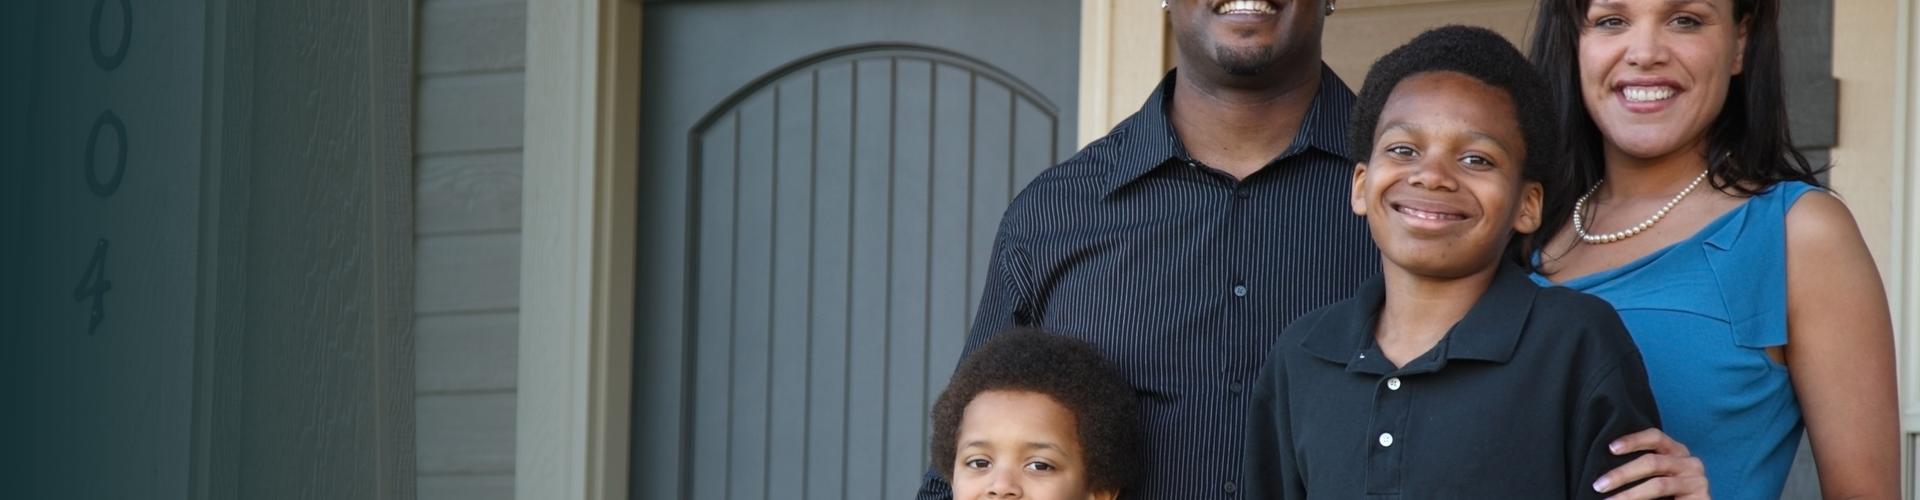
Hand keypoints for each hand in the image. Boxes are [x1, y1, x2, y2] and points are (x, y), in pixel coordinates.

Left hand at [1594, 428, 1708, 498]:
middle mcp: (1689, 461)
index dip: (1633, 440)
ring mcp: (1697, 479)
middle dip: (1622, 474)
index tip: (1610, 448)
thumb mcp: (1652, 475)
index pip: (1655, 437)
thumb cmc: (1666, 492)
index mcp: (1675, 450)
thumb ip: (1637, 467)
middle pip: (1652, 461)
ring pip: (1658, 484)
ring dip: (1629, 495)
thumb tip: (1604, 471)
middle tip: (1598, 485)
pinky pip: (1667, 498)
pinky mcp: (1701, 497)